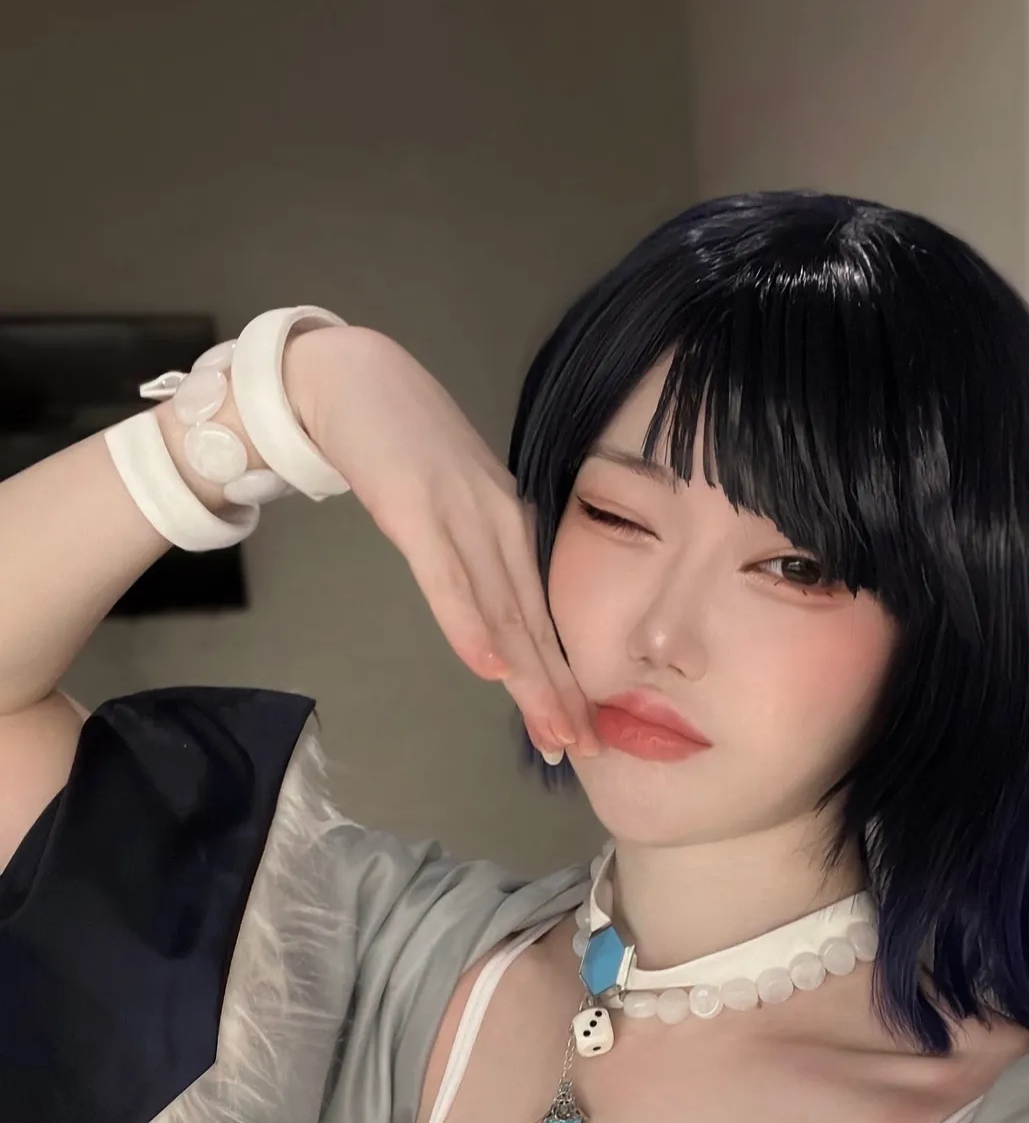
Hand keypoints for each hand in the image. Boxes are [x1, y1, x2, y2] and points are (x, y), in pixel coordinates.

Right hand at [285, 326, 599, 757]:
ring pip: (501, 608)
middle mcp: (497, 524)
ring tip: (552, 729)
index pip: (540, 615)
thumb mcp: (448, 505)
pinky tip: (488, 666)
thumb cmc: (400, 441)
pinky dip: (468, 623)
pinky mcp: (415, 504)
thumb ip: (470, 557)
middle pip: (532, 622)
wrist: (352, 374)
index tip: (582, 731)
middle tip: (582, 748)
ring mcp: (460, 513)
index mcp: (507, 527)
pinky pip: (445, 576)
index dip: (562, 677)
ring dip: (528, 676)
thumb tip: (490, 619)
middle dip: (557, 691)